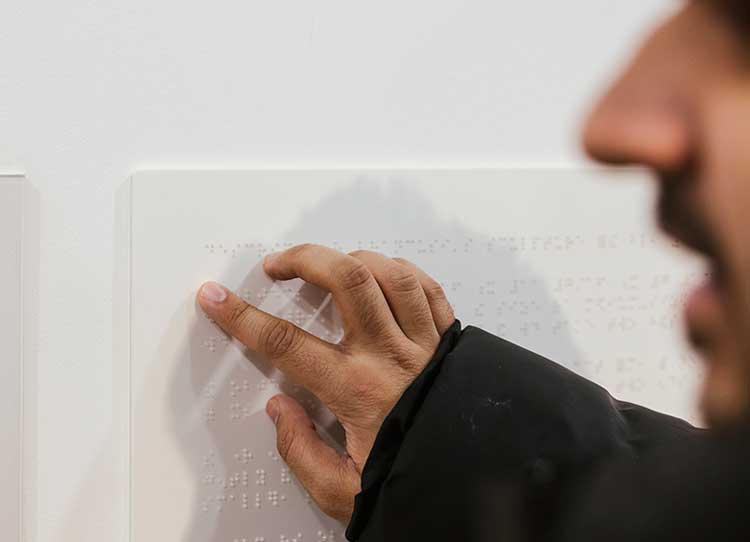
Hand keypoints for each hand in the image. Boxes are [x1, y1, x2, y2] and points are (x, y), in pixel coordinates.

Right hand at [197, 244, 454, 521]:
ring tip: (329, 266)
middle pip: (346, 281)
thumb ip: (301, 452)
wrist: (473, 485)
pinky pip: (426, 288)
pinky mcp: (450, 340)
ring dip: (352, 259)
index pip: (287, 343)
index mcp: (359, 392)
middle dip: (304, 259)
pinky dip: (399, 271)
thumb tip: (278, 408)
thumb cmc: (412, 483)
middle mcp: (392, 357)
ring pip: (389, 274)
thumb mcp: (344, 492)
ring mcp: (426, 343)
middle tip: (277, 266)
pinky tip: (380, 275)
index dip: (242, 317)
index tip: (216, 298)